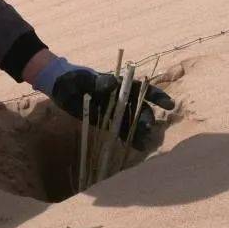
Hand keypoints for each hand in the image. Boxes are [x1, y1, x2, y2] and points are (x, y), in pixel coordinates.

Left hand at [32, 57, 174, 149]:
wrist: (59, 87)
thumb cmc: (71, 79)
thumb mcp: (82, 80)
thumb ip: (97, 82)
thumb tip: (114, 83)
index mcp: (118, 84)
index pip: (141, 89)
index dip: (157, 96)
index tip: (169, 105)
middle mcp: (120, 97)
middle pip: (140, 108)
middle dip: (147, 118)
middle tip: (148, 129)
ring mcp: (114, 110)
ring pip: (133, 121)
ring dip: (141, 132)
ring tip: (146, 144)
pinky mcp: (106, 121)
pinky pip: (121, 131)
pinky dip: (130, 139)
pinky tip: (138, 148)